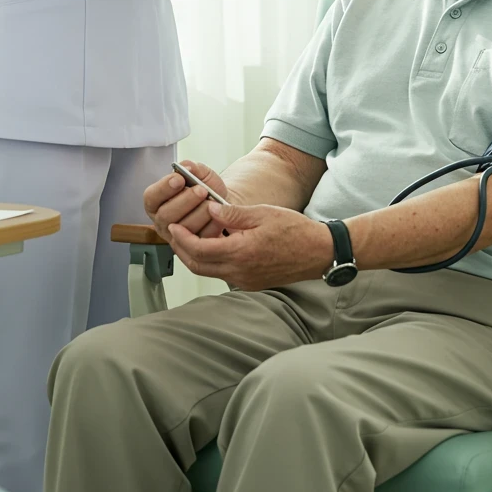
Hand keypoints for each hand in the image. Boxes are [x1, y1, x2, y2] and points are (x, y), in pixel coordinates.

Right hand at [144, 161, 234, 240]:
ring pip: (183, 228)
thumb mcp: (201, 174)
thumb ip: (194, 168)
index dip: (163, 188)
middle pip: (166, 215)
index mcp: (157, 202)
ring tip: (212, 202)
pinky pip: (200, 239)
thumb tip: (187, 166)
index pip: (151, 197)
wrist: (220, 205)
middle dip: (185, 201)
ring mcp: (176, 236)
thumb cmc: (205, 190)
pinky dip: (211, 224)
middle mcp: (162, 220)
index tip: (179, 178)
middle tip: (201, 190)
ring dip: (200, 213)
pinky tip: (218, 215)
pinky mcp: (192, 248)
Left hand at [165, 202, 334, 289]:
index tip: (173, 226)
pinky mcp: (251, 283)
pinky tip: (213, 245)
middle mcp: (240, 272)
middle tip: (174, 233)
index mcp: (241, 253)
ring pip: (209, 272)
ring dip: (196, 256)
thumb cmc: (295, 231)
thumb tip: (210, 209)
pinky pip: (223, 273)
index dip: (182, 238)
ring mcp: (245, 281)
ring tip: (189, 237)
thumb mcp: (262, 213)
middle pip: (198, 266)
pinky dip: (212, 261)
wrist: (319, 252)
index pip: (199, 250)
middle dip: (182, 250)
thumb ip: (232, 213)